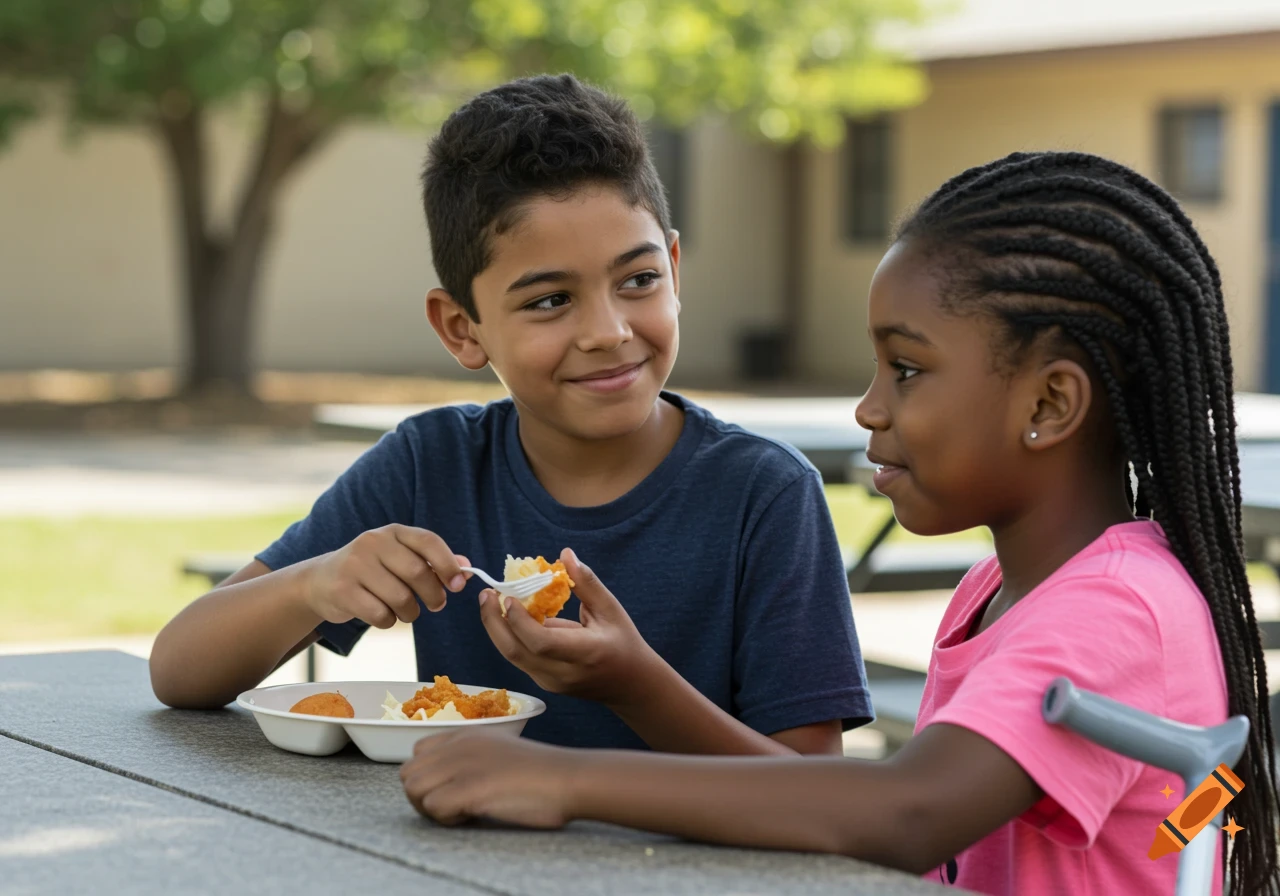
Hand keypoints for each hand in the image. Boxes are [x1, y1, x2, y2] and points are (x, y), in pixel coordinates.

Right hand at [298, 524, 470, 628]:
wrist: (320, 581)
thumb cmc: (372, 571)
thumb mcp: (400, 558)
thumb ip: (433, 562)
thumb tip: (467, 568)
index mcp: (393, 532)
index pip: (428, 541)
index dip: (448, 564)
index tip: (459, 584)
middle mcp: (373, 543)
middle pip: (417, 572)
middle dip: (434, 594)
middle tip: (436, 604)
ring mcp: (355, 565)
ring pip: (400, 597)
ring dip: (411, 612)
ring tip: (406, 611)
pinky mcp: (342, 590)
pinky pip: (380, 614)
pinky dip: (388, 621)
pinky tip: (383, 614)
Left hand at [400, 732, 577, 828]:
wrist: (568, 777)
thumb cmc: (541, 773)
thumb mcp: (501, 749)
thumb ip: (472, 756)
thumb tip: (448, 780)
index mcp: (467, 734)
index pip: (418, 751)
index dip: (428, 776)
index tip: (449, 790)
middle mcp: (459, 744)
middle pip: (409, 773)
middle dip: (423, 796)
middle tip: (451, 808)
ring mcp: (463, 764)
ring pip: (413, 789)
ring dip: (431, 808)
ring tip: (460, 812)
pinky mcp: (470, 787)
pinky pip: (433, 806)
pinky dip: (446, 819)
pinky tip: (471, 816)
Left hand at [478, 548, 658, 704]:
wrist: (629, 684)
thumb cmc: (623, 642)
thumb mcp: (611, 609)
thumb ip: (587, 583)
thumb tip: (565, 554)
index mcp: (585, 653)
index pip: (542, 642)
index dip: (520, 620)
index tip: (509, 596)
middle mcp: (563, 673)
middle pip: (516, 652)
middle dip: (494, 622)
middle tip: (487, 594)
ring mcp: (551, 683)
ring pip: (512, 657)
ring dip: (496, 628)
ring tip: (490, 601)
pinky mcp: (544, 683)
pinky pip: (519, 658)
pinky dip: (508, 636)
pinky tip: (506, 615)